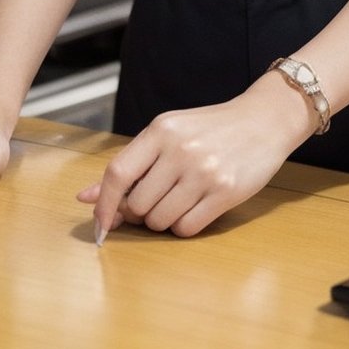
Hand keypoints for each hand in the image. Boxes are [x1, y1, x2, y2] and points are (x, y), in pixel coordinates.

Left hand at [77, 74, 313, 239]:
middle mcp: (180, 149)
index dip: (104, 205)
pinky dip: (185, 226)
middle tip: (158, 200)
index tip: (100, 224)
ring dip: (164, 220)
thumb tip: (84, 198)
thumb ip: (129, 165)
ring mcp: (204, 171)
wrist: (263, 120)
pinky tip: (196, 207)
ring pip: (160, 221)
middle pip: (137, 205)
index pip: (118, 173)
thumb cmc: (210, 129)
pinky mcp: (225, 192)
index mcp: (161, 130)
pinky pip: (187, 228)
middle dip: (141, 212)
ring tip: (180, 199)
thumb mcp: (168, 134)